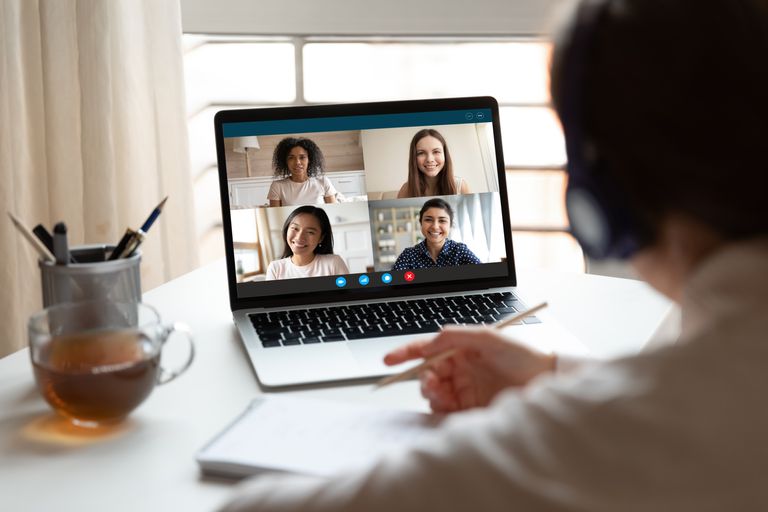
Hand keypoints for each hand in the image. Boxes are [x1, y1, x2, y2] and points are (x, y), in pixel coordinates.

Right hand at [384, 326, 555, 412]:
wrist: (546, 383)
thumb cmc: (523, 357)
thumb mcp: (488, 337)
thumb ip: (455, 336)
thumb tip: (430, 340)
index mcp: (460, 350)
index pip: (426, 350)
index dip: (405, 354)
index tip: (389, 360)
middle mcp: (459, 370)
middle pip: (426, 374)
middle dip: (422, 378)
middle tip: (431, 383)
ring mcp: (463, 390)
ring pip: (432, 394)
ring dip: (431, 394)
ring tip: (442, 394)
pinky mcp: (469, 410)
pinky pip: (445, 411)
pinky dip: (441, 409)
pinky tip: (450, 406)